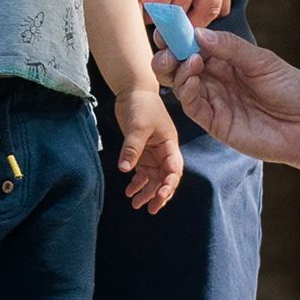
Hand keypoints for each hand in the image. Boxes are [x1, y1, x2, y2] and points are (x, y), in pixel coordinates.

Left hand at [110, 0, 242, 26]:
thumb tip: (129, 3)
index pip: (157, 4)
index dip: (149, 16)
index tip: (145, 18)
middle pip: (182, 8)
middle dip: (170, 22)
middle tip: (163, 29)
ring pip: (210, 6)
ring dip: (197, 21)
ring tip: (186, 26)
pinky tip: (202, 1)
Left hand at [114, 88, 182, 212]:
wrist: (134, 91)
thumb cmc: (142, 105)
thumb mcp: (138, 127)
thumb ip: (132, 148)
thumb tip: (125, 170)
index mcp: (170, 145)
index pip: (174, 169)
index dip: (169, 184)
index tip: (161, 195)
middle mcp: (164, 152)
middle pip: (165, 178)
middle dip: (159, 194)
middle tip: (151, 209)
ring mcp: (153, 153)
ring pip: (153, 178)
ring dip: (146, 192)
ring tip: (136, 205)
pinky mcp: (142, 152)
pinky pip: (142, 172)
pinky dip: (136, 183)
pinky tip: (129, 191)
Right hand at [154, 27, 299, 168]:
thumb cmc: (292, 89)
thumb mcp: (263, 61)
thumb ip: (231, 48)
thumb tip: (199, 34)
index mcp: (226, 59)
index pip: (194, 44)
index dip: (179, 35)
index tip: (166, 26)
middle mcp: (215, 78)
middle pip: (179, 64)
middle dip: (168, 53)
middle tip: (167, 46)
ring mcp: (213, 100)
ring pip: (179, 84)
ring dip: (176, 70)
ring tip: (188, 61)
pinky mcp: (214, 122)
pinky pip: (191, 106)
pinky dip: (185, 91)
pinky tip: (191, 80)